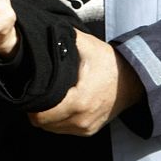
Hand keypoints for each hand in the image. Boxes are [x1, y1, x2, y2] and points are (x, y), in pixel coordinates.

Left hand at [28, 29, 143, 134]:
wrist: (134, 80)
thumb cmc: (109, 63)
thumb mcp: (86, 45)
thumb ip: (62, 38)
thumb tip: (41, 30)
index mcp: (79, 101)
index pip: (41, 114)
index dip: (30, 102)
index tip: (27, 88)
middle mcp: (82, 119)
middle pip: (43, 123)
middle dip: (34, 108)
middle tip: (33, 89)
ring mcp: (86, 128)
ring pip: (51, 128)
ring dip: (44, 115)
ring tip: (44, 95)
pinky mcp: (89, 130)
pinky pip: (63, 129)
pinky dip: (56, 119)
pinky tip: (56, 103)